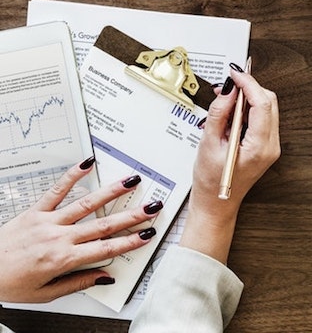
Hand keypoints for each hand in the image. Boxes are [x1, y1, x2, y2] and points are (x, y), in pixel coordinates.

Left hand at [0, 159, 161, 302]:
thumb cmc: (9, 284)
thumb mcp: (45, 294)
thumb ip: (77, 283)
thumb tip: (103, 277)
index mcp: (63, 260)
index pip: (105, 249)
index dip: (129, 242)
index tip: (145, 235)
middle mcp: (59, 238)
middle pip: (103, 225)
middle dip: (131, 216)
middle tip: (151, 207)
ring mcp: (48, 221)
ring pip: (86, 204)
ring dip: (111, 192)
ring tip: (130, 182)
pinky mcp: (36, 210)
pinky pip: (57, 190)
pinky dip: (73, 175)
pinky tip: (88, 164)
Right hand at [179, 68, 279, 262]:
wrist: (216, 205)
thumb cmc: (210, 183)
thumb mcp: (209, 145)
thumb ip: (219, 114)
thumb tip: (228, 90)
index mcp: (259, 147)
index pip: (262, 103)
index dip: (248, 84)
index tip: (235, 73)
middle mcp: (271, 146)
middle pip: (268, 102)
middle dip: (249, 88)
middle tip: (228, 85)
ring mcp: (271, 146)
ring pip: (266, 108)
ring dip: (247, 98)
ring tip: (225, 101)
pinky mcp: (266, 145)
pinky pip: (261, 118)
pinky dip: (248, 109)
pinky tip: (231, 113)